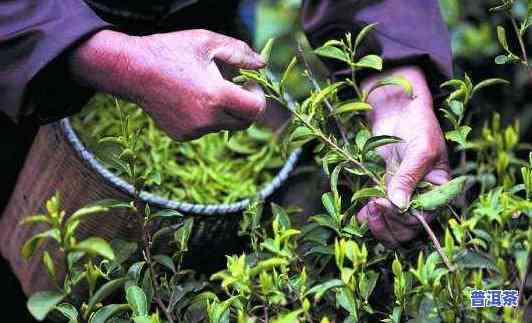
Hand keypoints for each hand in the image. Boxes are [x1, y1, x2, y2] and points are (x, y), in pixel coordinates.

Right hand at [69, 29, 265, 139]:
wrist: (132, 70)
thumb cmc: (170, 51)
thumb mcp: (207, 42)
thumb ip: (240, 53)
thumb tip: (262, 64)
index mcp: (216, 96)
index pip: (256, 109)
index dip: (259, 95)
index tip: (250, 83)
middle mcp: (207, 119)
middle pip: (244, 122)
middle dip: (247, 106)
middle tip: (237, 87)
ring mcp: (193, 131)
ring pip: (225, 126)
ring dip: (226, 110)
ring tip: (208, 88)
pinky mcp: (182, 135)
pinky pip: (206, 129)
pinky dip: (207, 117)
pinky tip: (191, 98)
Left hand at [356, 66, 450, 245]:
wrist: (398, 109)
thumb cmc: (418, 124)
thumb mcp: (420, 149)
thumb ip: (409, 177)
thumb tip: (399, 204)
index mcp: (439, 190)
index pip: (423, 218)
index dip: (402, 218)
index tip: (383, 204)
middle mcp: (422, 197)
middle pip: (407, 229)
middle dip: (389, 224)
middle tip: (373, 208)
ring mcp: (402, 195)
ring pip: (392, 226)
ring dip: (378, 224)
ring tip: (366, 212)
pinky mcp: (385, 190)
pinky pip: (379, 213)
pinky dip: (369, 219)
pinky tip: (359, 217)